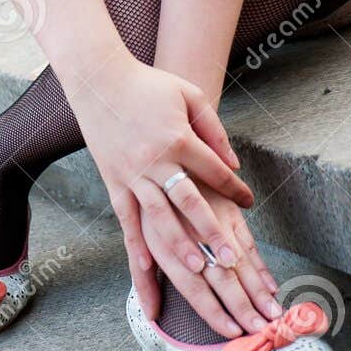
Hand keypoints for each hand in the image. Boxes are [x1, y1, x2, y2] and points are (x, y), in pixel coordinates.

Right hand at [68, 54, 255, 312]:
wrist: (99, 80)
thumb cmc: (149, 85)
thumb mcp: (189, 96)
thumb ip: (214, 129)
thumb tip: (233, 164)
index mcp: (178, 138)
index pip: (214, 170)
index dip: (235, 188)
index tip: (250, 202)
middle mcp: (155, 160)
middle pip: (189, 202)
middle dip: (212, 232)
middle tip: (231, 260)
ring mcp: (131, 174)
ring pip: (159, 217)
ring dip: (179, 245)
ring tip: (198, 270)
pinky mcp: (113, 181)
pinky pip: (126, 218)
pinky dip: (137, 243)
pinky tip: (147, 266)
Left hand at [139, 179, 281, 336]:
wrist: (159, 149)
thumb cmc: (147, 201)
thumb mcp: (137, 237)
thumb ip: (144, 279)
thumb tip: (151, 315)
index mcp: (164, 244)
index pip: (192, 286)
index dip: (212, 310)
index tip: (231, 331)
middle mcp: (190, 233)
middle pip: (219, 275)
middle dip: (241, 304)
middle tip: (261, 329)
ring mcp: (213, 220)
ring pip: (238, 259)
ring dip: (257, 288)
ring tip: (273, 313)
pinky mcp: (227, 208)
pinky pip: (247, 239)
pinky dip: (260, 264)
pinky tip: (271, 285)